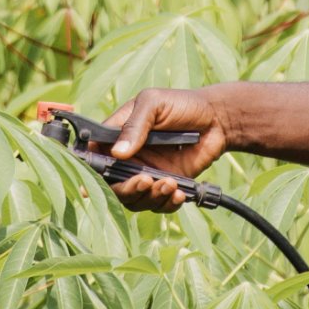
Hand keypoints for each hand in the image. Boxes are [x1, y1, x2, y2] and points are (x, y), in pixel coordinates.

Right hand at [98, 86, 231, 212]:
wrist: (217, 119)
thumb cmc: (182, 104)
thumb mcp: (154, 104)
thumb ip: (135, 125)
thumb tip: (117, 153)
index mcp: (118, 135)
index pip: (95, 155)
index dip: (91, 170)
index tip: (92, 183)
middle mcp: (129, 158)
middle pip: (113, 185)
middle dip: (127, 189)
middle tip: (145, 181)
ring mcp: (147, 172)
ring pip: (135, 199)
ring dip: (150, 197)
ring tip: (170, 184)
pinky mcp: (167, 184)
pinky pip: (159, 204)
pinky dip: (167, 204)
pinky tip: (179, 194)